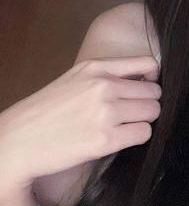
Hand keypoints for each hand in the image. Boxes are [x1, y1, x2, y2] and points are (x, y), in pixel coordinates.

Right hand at [0, 56, 160, 193]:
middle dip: (148, 104)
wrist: (17, 141)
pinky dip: (137, 137)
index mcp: (96, 67)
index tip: (146, 90)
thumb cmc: (45, 113)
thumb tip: (143, 81)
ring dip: (143, 121)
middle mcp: (103, 86)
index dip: (152, 79)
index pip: (147, 64)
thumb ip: (105, 76)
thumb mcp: (74, 79)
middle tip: (132, 115)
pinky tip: (120, 139)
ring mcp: (106, 112)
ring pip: (152, 112)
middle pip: (154, 93)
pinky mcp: (106, 139)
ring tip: (124, 127)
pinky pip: (144, 133)